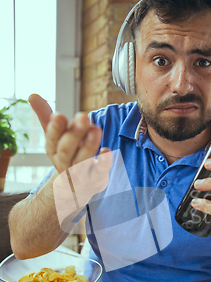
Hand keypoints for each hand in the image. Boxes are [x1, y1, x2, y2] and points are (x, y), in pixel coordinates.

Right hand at [29, 94, 112, 208]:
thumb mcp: (55, 136)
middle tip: (83, 117)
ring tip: (96, 128)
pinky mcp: (96, 178)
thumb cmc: (67, 154)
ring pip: (82, 160)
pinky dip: (104, 162)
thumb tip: (32, 95)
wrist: (76, 187)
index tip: (60, 115)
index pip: (52, 139)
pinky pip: (99, 172)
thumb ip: (46, 116)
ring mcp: (80, 173)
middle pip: (66, 149)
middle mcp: (64, 162)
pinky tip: (107, 151)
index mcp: (53, 150)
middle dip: (74, 134)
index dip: (55, 128)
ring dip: (89, 145)